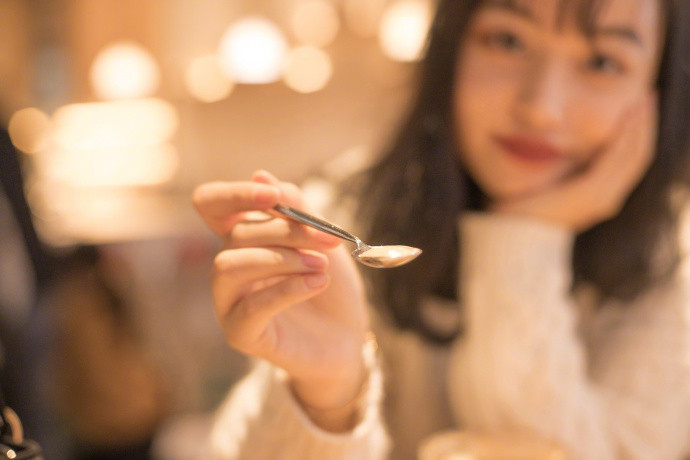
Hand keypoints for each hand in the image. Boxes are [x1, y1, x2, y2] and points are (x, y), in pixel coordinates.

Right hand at [193, 170, 369, 428]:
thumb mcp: (322, 240)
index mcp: (242, 237)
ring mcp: (228, 301)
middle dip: (287, 231)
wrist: (346, 338)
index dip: (234, 194)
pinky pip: (250, 306)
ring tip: (321, 266)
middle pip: (237, 234)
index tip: (274, 195)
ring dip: (282, 260)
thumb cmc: (330, 286)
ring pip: (230, 265)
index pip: (211, 204)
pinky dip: (287, 290)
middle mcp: (228, 265)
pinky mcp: (239, 333)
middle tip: (329, 239)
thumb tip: (261, 174)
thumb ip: (296, 210)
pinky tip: (317, 284)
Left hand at [492, 92, 657, 231]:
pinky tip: (630, 113)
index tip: (637, 107)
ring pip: (635, 155)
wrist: (512, 234)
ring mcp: (605, 198)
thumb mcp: (546, 181)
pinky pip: (620, 158)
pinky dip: (627, 134)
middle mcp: (608, 198)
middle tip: (649, 96)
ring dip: (641, 125)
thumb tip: (555, 141)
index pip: (628, 160)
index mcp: (598, 195)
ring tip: (645, 99)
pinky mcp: (595, 194)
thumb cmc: (521, 209)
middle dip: (645, 124)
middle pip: (639, 155)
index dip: (636, 133)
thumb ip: (560, 166)